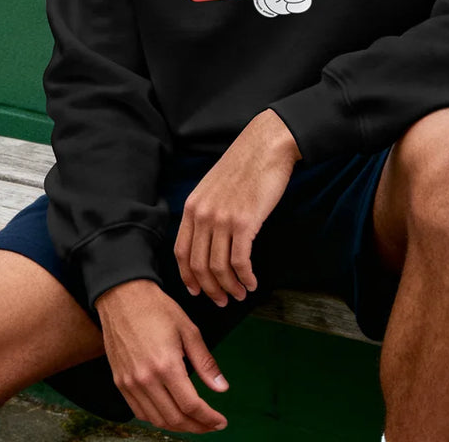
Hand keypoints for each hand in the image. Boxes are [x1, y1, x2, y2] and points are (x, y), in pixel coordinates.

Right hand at [95, 279, 228, 433]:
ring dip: (178, 426)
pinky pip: (139, 411)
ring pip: (156, 419)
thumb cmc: (156, 308)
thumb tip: (222, 387)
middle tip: (210, 425)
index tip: (220, 421)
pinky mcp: (120, 382)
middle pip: (174, 418)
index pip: (191, 406)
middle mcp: (145, 379)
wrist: (123, 297)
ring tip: (193, 422)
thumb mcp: (188, 330)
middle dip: (197, 426)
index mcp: (166, 365)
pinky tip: (169, 413)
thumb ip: (205, 362)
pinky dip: (157, 418)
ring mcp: (130, 383)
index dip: (208, 419)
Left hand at [175, 109, 301, 304]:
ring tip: (241, 293)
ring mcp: (222, 219)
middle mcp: (203, 215)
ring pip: (219, 268)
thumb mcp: (213, 186)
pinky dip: (245, 277)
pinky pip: (240, 261)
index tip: (198, 291)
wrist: (266, 146)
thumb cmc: (244, 166)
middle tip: (223, 301)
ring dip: (230, 287)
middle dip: (211, 290)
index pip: (181, 253)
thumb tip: (208, 241)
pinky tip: (252, 282)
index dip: (188, 277)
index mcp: (192, 206)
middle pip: (199, 266)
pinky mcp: (245, 222)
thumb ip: (206, 211)